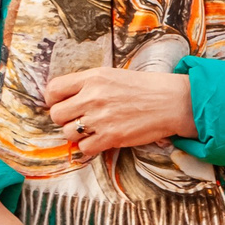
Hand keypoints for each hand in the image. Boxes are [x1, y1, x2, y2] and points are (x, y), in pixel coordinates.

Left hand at [44, 68, 194, 157]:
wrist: (171, 102)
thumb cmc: (144, 88)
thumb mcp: (112, 75)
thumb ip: (88, 84)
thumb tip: (65, 98)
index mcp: (92, 78)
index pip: (53, 90)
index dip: (53, 100)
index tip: (62, 104)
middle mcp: (93, 97)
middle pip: (56, 115)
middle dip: (64, 119)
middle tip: (78, 119)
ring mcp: (101, 118)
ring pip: (67, 133)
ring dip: (77, 134)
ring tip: (92, 129)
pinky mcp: (111, 137)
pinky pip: (84, 148)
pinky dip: (89, 147)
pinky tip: (101, 139)